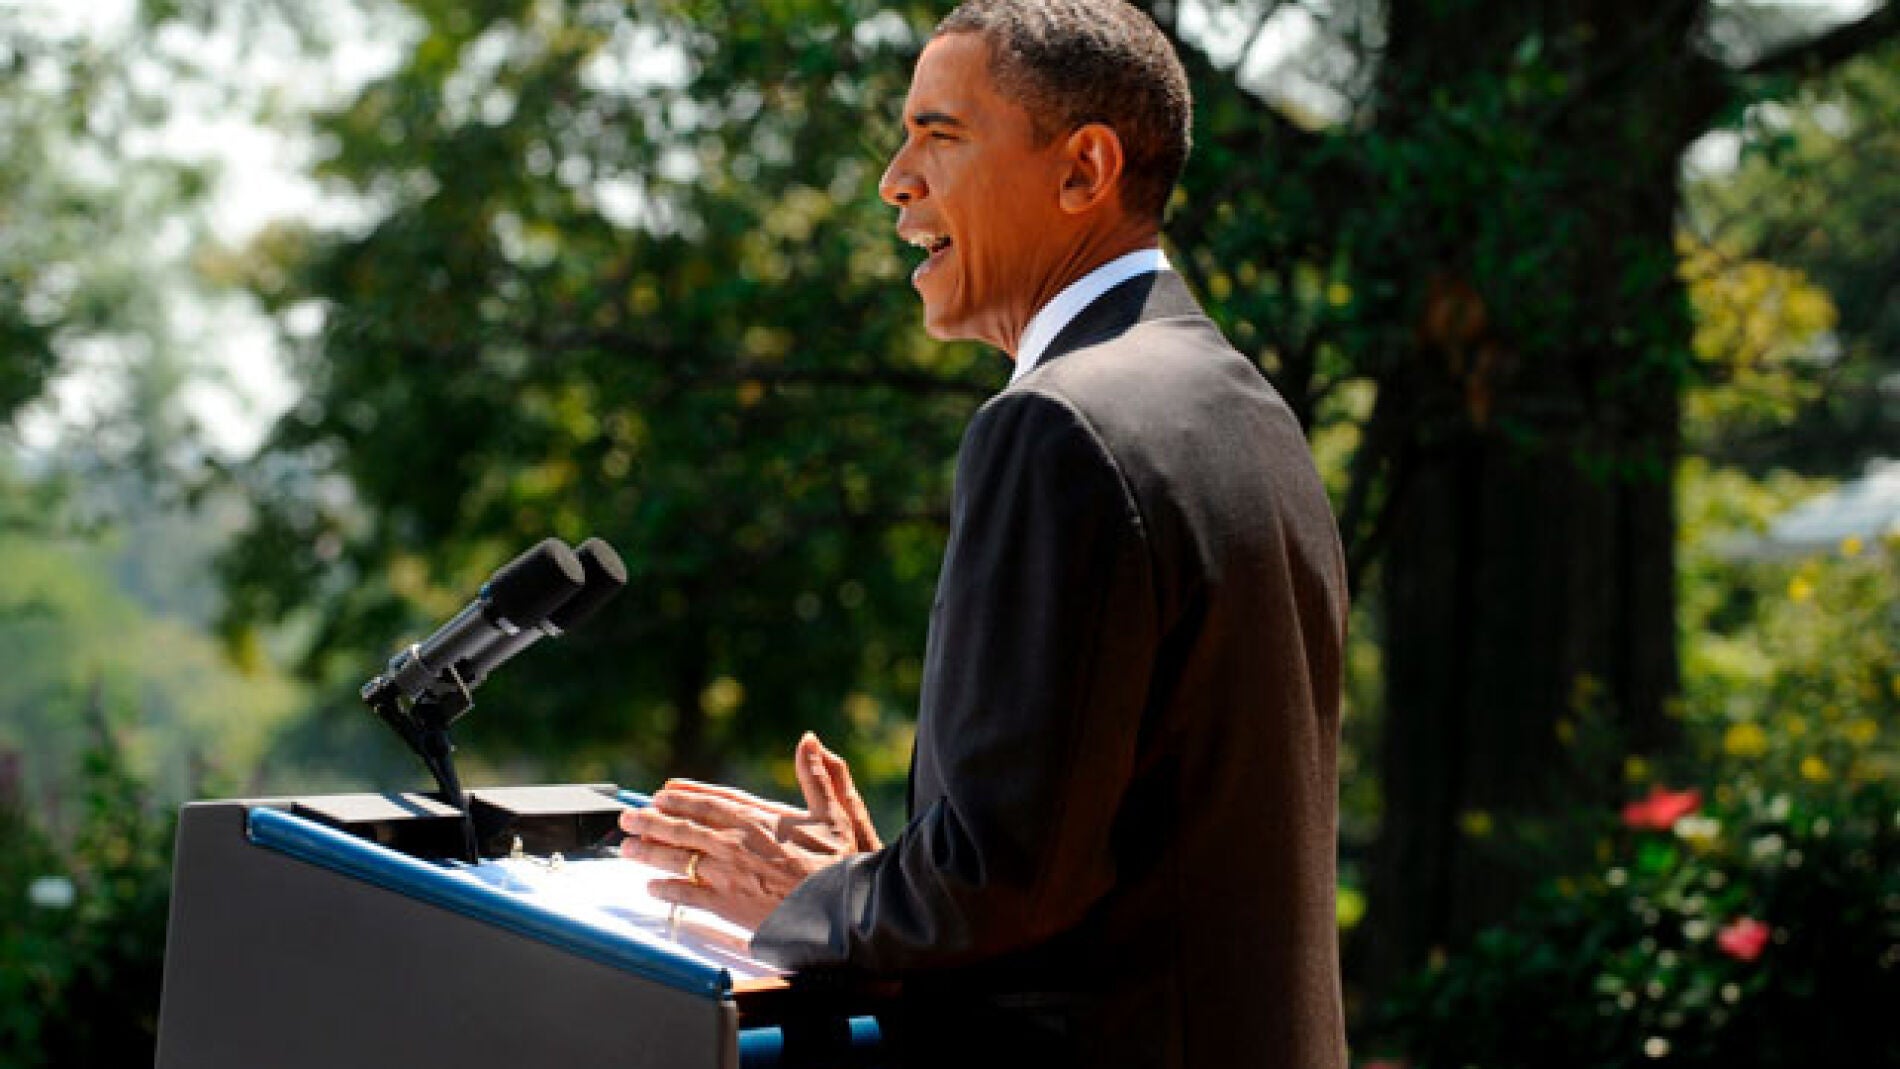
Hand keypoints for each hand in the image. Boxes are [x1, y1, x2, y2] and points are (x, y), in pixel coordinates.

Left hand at [619, 732, 880, 930]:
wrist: (840, 911)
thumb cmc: (842, 865)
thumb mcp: (836, 813)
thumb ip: (819, 776)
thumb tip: (809, 740)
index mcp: (760, 818)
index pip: (713, 800)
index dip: (684, 795)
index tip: (663, 792)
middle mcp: (737, 842)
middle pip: (684, 826)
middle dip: (651, 820)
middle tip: (627, 817)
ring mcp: (728, 873)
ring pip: (677, 857)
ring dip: (648, 851)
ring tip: (626, 847)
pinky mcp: (727, 904)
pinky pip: (686, 895)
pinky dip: (665, 890)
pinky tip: (651, 887)